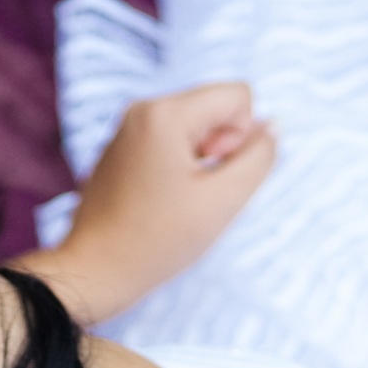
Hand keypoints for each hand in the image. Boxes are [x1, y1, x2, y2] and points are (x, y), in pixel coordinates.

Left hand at [14, 82, 277, 323]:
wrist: (94, 271)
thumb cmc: (157, 241)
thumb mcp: (222, 201)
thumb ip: (258, 158)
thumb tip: (272, 126)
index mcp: (165, 113)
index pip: (238, 96)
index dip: (241, 138)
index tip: (213, 173)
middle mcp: (142, 108)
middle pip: (214, 108)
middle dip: (219, 147)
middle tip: (195, 192)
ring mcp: (126, 128)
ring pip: (193, 126)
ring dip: (199, 160)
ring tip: (177, 199)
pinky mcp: (119, 149)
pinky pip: (167, 142)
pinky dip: (176, 168)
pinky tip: (159, 202)